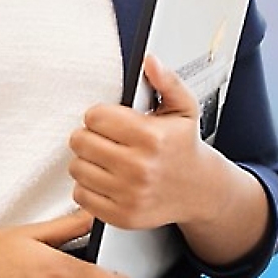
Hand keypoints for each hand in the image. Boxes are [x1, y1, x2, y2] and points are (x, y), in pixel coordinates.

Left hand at [68, 55, 213, 230]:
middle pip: (81, 141)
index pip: (95, 117)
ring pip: (77, 167)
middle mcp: (139, 168)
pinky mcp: (122, 216)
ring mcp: (129, 195)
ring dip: (86, 160)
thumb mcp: (183, 108)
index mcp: (151, 137)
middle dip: (89, 135)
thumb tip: (150, 61)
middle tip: (105, 137)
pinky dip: (87, 185)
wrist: (199, 190)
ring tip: (105, 157)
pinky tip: (105, 177)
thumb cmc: (184, 146)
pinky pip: (81, 195)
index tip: (110, 119)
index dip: (100, 114)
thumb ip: (166, 81)